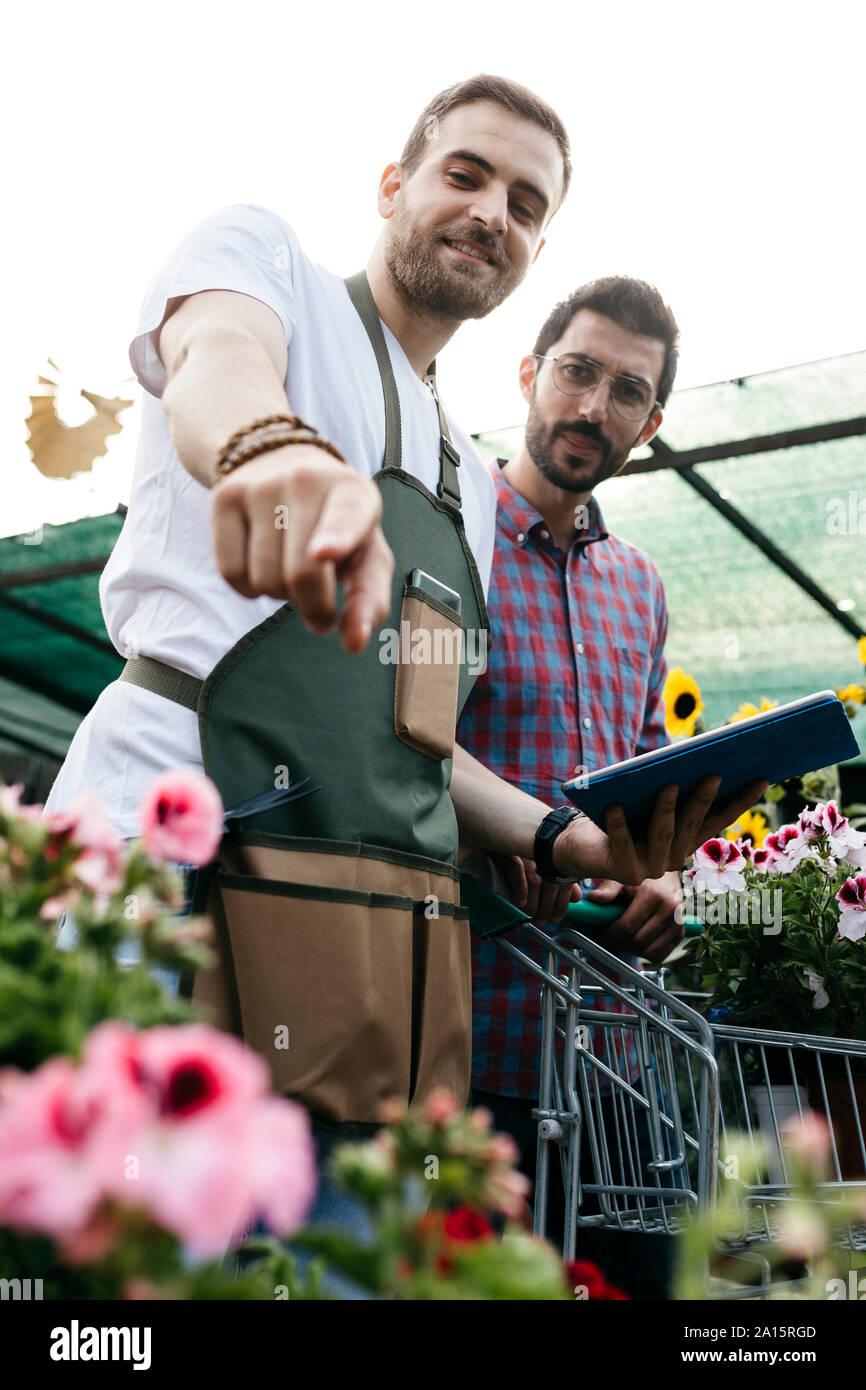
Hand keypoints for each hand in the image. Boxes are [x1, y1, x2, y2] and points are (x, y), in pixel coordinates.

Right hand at [210, 445, 393, 650]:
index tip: (323, 553)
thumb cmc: (336, 526)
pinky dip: (249, 588)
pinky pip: (231, 573)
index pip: (346, 518)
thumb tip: (353, 644)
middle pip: (301, 573)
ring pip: (264, 579)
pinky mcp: (223, 498)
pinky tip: (262, 566)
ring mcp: (260, 486)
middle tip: (321, 612)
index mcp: (353, 493)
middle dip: (314, 608)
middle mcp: (306, 480)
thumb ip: (369, 600)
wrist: (281, 463)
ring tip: (291, 571)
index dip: (336, 539)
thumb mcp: (365, 553)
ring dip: (280, 595)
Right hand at [497, 854, 581, 926]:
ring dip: (535, 902)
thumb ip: (562, 880)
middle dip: (547, 906)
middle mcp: (542, 851)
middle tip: (542, 922)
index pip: (564, 881)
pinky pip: (517, 867)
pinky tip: (520, 902)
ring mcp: (525, 849)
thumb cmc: (524, 847)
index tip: (556, 918)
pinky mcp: (508, 847)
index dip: (561, 903)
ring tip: (531, 917)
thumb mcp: (545, 863)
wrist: (497, 826)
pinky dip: (520, 887)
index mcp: (554, 854)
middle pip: (551, 882)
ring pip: (536, 879)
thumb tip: (577, 898)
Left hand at [553, 775, 769, 885]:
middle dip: (703, 800)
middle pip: (692, 825)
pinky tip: (615, 806)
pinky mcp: (623, 871)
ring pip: (662, 835)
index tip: (762, 778)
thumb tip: (691, 754)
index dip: (741, 801)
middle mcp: (673, 858)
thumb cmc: (622, 814)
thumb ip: (669, 785)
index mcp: (686, 840)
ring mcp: (649, 868)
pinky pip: (622, 843)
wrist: (583, 847)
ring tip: (667, 785)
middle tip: (714, 775)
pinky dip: (619, 824)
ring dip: (665, 810)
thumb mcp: (647, 798)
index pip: (719, 820)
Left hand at [587, 871, 683, 963]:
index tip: (602, 934)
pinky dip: (646, 954)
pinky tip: (638, 941)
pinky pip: (660, 955)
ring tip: (624, 939)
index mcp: (654, 895)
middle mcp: (670, 910)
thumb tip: (593, 899)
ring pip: (649, 952)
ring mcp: (678, 923)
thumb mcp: (622, 879)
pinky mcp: (681, 933)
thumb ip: (608, 890)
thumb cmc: (641, 878)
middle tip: (611, 936)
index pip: (627, 927)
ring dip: (632, 950)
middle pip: (637, 941)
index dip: (610, 935)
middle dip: (620, 942)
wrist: (667, 875)